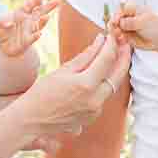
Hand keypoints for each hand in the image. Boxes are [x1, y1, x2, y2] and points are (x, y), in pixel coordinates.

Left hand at [0, 0, 57, 58]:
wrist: (4, 47)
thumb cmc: (3, 32)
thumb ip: (1, 21)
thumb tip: (9, 23)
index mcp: (22, 13)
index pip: (30, 4)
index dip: (36, 0)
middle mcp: (29, 20)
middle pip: (41, 12)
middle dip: (49, 6)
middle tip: (58, 0)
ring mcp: (30, 30)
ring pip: (38, 24)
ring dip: (42, 21)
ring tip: (46, 17)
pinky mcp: (27, 41)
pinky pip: (32, 38)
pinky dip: (35, 36)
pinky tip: (38, 34)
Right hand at [13, 29, 129, 141]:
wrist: (31, 120)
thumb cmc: (41, 94)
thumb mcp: (63, 70)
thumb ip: (85, 56)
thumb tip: (100, 41)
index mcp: (85, 85)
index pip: (106, 59)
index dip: (111, 45)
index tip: (111, 36)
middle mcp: (95, 100)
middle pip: (118, 75)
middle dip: (124, 58)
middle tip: (125, 44)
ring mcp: (95, 111)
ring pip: (112, 87)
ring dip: (115, 71)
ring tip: (116, 56)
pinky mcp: (92, 117)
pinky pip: (103, 97)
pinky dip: (104, 84)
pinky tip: (102, 75)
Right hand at [109, 0, 157, 52]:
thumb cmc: (156, 27)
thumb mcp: (144, 22)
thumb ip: (131, 22)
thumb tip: (120, 22)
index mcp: (134, 9)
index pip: (121, 9)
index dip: (117, 14)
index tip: (115, 20)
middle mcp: (129, 17)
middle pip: (116, 18)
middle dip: (113, 23)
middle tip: (112, 28)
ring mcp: (127, 27)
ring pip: (116, 28)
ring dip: (114, 31)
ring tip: (117, 34)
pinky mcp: (127, 36)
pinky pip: (119, 37)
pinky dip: (118, 38)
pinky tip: (121, 40)